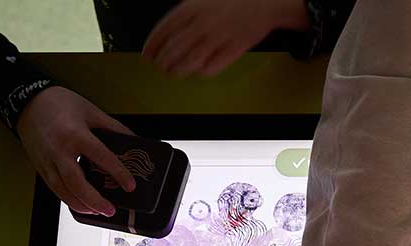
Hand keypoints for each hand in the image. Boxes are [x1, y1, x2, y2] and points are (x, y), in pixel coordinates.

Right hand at [16, 86, 135, 216]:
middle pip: (76, 181)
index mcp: (75, 134)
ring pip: (61, 189)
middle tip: (110, 210)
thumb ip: (113, 128)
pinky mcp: (39, 166)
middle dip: (93, 199)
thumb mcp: (91, 111)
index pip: (101, 157)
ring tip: (96, 212)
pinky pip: (53, 187)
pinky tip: (80, 205)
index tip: (130, 186)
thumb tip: (133, 142)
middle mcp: (59, 150)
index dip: (118, 173)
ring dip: (79, 204)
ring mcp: (46, 160)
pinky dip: (67, 199)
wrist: (26, 101)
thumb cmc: (59, 103)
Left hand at [143, 0, 309, 77]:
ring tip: (172, 74)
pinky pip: (214, 65)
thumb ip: (184, 14)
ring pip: (191, 59)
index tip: (147, 55)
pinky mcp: (234, 48)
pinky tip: (198, 72)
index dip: (153, 45)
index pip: (164, 29)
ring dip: (178, 69)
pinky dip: (203, 71)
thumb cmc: (232, 2)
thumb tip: (166, 34)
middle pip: (175, 47)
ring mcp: (219, 36)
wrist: (263, 3)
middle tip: (159, 68)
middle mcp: (203, 22)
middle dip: (163, 61)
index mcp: (192, 8)